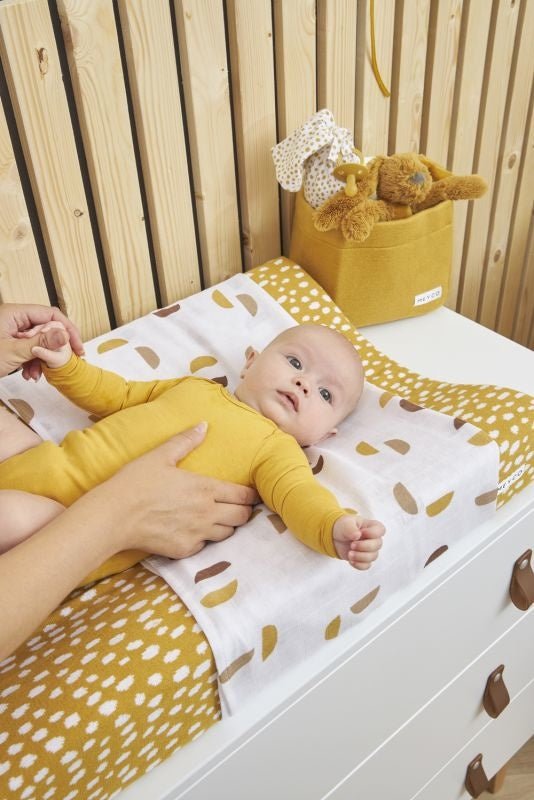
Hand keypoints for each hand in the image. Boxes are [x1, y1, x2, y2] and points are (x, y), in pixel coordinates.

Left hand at [0, 303, 83, 378]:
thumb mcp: (14, 351)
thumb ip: (41, 342)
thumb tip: (65, 336)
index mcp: (15, 313)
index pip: (50, 314)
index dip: (67, 329)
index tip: (77, 346)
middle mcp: (15, 319)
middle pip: (45, 329)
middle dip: (52, 348)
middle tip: (61, 362)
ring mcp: (12, 332)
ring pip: (37, 342)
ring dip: (41, 359)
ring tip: (36, 374)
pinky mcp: (10, 343)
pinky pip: (28, 350)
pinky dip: (31, 363)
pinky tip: (28, 374)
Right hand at [97, 422, 257, 558]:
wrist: (114, 516)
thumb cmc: (136, 482)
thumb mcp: (160, 456)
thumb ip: (185, 441)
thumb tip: (203, 425)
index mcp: (205, 488)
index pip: (243, 495)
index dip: (250, 495)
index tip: (250, 494)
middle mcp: (207, 513)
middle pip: (242, 517)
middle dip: (243, 511)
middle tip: (237, 506)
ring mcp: (197, 534)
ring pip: (227, 534)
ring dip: (226, 526)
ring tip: (217, 518)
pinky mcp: (184, 550)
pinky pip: (204, 547)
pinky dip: (203, 539)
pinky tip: (193, 531)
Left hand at [332, 514, 384, 568]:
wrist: (336, 537)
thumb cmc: (344, 527)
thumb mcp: (345, 523)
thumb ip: (351, 527)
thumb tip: (357, 535)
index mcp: (372, 527)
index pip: (381, 530)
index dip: (372, 533)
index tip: (360, 533)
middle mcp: (374, 539)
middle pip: (377, 545)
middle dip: (364, 546)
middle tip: (352, 545)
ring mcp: (370, 550)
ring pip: (373, 557)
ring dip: (360, 556)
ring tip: (349, 554)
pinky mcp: (364, 560)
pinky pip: (366, 566)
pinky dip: (358, 564)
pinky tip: (350, 561)